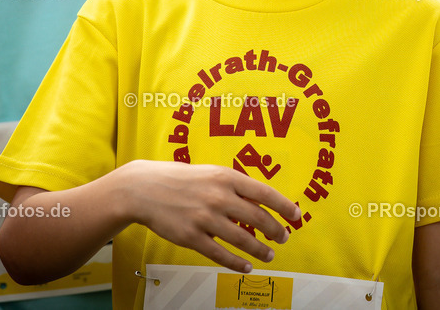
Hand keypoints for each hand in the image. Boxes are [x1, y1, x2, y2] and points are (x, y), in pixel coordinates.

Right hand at [122, 160, 299, 271]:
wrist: (144, 189)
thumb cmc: (180, 179)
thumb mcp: (212, 173)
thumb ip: (235, 186)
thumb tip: (262, 200)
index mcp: (226, 177)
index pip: (265, 193)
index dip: (284, 206)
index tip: (295, 216)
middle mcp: (218, 197)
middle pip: (258, 218)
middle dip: (275, 231)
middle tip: (283, 238)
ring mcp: (205, 218)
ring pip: (242, 239)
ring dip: (260, 250)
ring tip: (269, 255)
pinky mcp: (191, 237)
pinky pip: (220, 254)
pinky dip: (237, 263)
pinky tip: (246, 266)